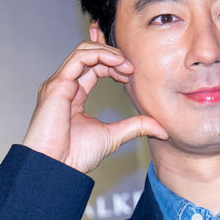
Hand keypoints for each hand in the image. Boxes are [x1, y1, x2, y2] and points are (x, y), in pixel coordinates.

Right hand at [22, 41, 167, 173]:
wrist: (56, 168)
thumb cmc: (75, 156)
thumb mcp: (114, 136)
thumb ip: (136, 126)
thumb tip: (162, 129)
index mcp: (74, 93)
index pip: (93, 64)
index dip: (114, 61)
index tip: (132, 71)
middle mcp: (65, 85)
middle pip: (89, 53)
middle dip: (114, 54)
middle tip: (132, 67)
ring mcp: (59, 83)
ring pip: (84, 51)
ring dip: (109, 53)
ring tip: (127, 65)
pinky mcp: (57, 85)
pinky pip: (79, 58)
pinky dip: (100, 55)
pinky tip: (117, 63)